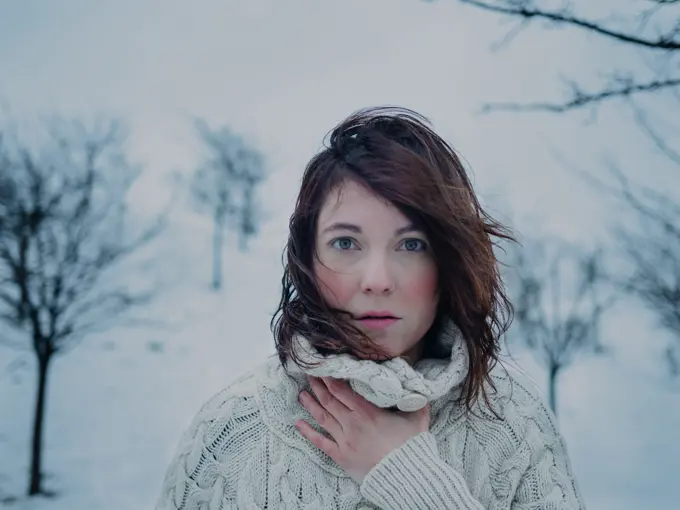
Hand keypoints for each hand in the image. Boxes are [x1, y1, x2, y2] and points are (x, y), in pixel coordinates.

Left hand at [296, 376, 429, 483]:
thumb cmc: (411, 446)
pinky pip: (321, 442)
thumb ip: (416, 399)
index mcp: (368, 412)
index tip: (322, 367)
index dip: (330, 378)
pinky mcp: (341, 456)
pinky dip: (308, 433)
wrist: (406, 477)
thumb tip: (418, 384)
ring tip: (302, 394)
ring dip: (310, 405)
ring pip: (323, 418)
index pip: (342, 390)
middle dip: (318, 386)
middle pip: (329, 400)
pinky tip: (298, 424)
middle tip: (309, 374)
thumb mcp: (417, 418)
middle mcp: (352, 424)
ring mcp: (345, 440)